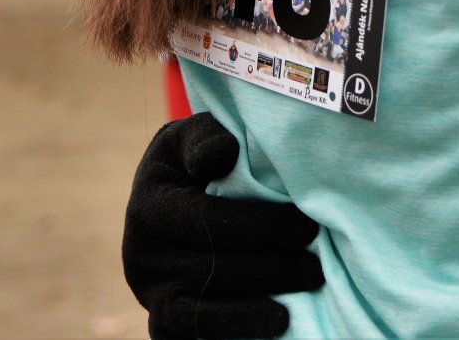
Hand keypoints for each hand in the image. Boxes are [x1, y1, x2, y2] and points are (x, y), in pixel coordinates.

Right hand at [124, 112, 324, 339]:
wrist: (167, 197)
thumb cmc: (194, 161)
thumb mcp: (192, 139)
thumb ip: (206, 139)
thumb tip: (223, 153)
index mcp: (151, 206)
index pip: (210, 222)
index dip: (263, 227)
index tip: (308, 226)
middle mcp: (141, 254)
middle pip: (212, 270)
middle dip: (271, 271)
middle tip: (316, 269)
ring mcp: (148, 292)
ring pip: (197, 314)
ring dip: (249, 314)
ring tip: (293, 311)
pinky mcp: (160, 320)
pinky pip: (185, 338)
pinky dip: (225, 335)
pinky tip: (264, 329)